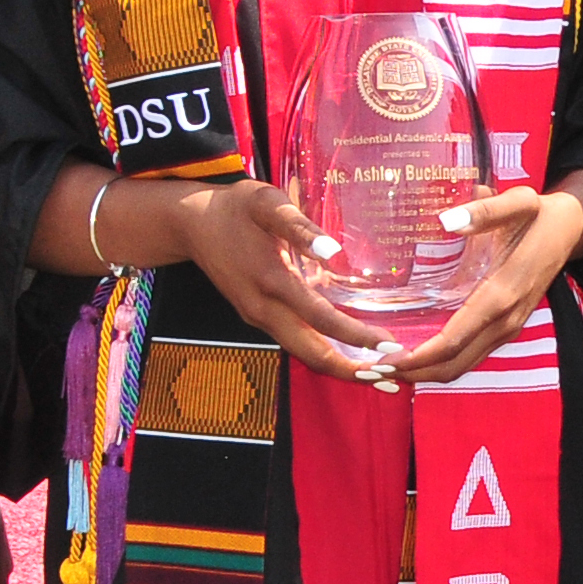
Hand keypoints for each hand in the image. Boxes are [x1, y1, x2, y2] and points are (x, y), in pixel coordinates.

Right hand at [150, 179, 397, 382]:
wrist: (189, 223)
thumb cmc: (234, 208)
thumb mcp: (267, 204)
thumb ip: (300, 227)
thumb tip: (333, 252)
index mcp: (271, 281)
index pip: (321, 319)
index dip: (357, 336)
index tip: (390, 347)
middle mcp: (263, 308)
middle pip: (312, 354)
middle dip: (352, 371)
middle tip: (392, 379)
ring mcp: (258, 317)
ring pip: (303, 353)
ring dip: (340, 367)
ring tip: (379, 374)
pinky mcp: (257, 317)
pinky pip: (295, 342)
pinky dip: (324, 353)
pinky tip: (350, 354)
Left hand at [381, 184, 582, 385]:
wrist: (570, 229)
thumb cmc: (539, 214)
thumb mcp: (519, 202)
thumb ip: (486, 211)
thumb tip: (448, 221)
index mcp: (503, 293)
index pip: (456, 338)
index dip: (420, 355)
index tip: (387, 359)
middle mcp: (506, 319)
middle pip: (456, 363)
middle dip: (415, 372)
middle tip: (373, 368)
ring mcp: (508, 327)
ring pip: (463, 365)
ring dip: (426, 372)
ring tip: (386, 367)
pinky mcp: (506, 327)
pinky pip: (470, 356)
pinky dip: (441, 363)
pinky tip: (415, 355)